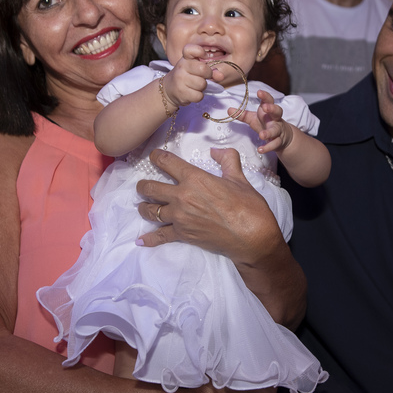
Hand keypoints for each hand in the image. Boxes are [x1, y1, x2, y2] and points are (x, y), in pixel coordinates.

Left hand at [135, 147, 280, 261]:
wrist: (252, 237)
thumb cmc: (248, 206)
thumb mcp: (239, 178)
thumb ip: (227, 160)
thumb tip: (216, 151)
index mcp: (195, 178)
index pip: (168, 163)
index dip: (157, 157)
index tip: (153, 156)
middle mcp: (182, 196)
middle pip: (150, 188)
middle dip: (143, 185)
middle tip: (143, 185)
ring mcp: (179, 217)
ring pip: (150, 211)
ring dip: (144, 207)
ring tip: (143, 206)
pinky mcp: (182, 235)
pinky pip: (160, 236)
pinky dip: (149, 239)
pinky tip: (140, 241)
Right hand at [163, 45, 214, 106]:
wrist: (170, 89)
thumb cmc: (186, 76)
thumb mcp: (195, 68)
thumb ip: (209, 68)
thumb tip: (220, 76)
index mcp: (185, 58)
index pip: (190, 49)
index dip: (200, 52)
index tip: (204, 56)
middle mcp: (181, 67)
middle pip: (203, 69)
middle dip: (208, 74)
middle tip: (204, 76)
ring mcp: (180, 80)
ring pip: (202, 84)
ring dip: (203, 87)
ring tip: (196, 85)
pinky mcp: (181, 93)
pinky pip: (199, 96)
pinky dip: (199, 96)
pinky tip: (193, 92)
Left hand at [230, 90, 292, 154]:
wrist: (283, 137)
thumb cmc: (266, 124)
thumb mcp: (253, 118)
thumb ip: (242, 115)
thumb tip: (229, 110)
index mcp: (269, 111)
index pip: (269, 101)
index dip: (265, 96)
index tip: (259, 92)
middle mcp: (275, 119)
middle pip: (277, 111)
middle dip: (272, 108)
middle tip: (265, 107)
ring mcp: (278, 130)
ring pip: (276, 130)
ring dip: (269, 132)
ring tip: (261, 135)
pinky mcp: (279, 141)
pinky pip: (274, 144)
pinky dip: (268, 147)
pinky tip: (261, 149)